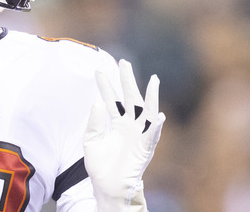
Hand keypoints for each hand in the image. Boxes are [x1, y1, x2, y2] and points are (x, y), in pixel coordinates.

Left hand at [83, 60, 164, 211]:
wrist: (107, 187)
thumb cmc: (99, 166)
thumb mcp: (91, 141)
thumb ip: (94, 123)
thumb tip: (97, 102)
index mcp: (116, 123)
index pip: (111, 100)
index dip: (106, 86)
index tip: (98, 70)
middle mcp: (129, 126)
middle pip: (130, 99)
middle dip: (128, 81)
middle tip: (124, 62)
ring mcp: (138, 136)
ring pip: (146, 112)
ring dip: (151, 96)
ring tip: (153, 80)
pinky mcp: (144, 149)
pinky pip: (152, 136)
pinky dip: (156, 127)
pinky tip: (158, 115)